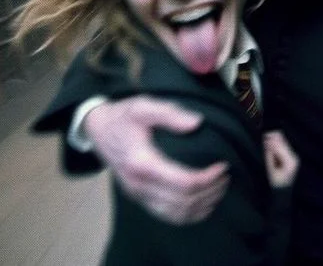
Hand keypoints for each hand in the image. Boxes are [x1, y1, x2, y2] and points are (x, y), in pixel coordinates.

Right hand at [84, 95, 229, 223]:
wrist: (97, 128)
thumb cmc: (123, 115)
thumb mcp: (144, 106)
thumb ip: (170, 114)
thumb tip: (197, 123)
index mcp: (143, 163)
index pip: (184, 182)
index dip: (208, 178)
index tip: (223, 165)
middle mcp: (140, 185)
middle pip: (184, 202)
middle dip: (210, 191)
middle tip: (225, 176)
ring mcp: (138, 194)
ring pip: (176, 214)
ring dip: (202, 205)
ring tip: (218, 188)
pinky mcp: (138, 197)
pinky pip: (167, 216)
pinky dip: (188, 214)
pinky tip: (202, 204)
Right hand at [263, 130, 298, 187]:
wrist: (283, 189)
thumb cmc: (276, 181)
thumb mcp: (270, 169)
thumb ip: (269, 155)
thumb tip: (267, 143)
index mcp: (290, 162)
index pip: (280, 149)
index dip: (272, 142)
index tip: (265, 136)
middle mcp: (294, 157)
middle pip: (283, 144)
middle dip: (274, 138)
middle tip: (266, 133)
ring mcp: (294, 156)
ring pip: (285, 144)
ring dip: (276, 138)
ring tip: (268, 133)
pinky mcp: (292, 155)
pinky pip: (285, 146)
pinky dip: (279, 142)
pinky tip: (273, 137)